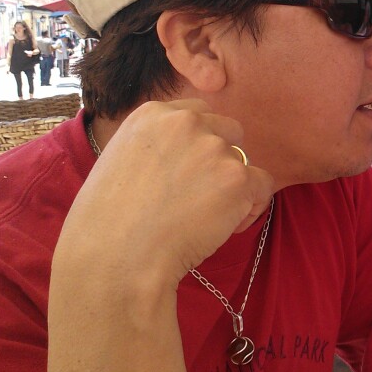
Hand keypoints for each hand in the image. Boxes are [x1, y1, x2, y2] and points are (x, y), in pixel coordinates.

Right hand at [57, 100, 274, 288]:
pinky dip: (251, 208)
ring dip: (233, 189)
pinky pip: (263, 186)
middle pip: (228, 132)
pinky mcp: (237, 178)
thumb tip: (184, 157)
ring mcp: (213, 148)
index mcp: (152, 114)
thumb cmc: (108, 223)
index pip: (197, 115)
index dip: (199, 146)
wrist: (115, 257)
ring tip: (204, 220)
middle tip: (198, 197)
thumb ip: (155, 147)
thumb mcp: (119, 161)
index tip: (186, 175)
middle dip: (221, 161)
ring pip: (244, 163)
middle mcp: (185, 122)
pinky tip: (225, 228)